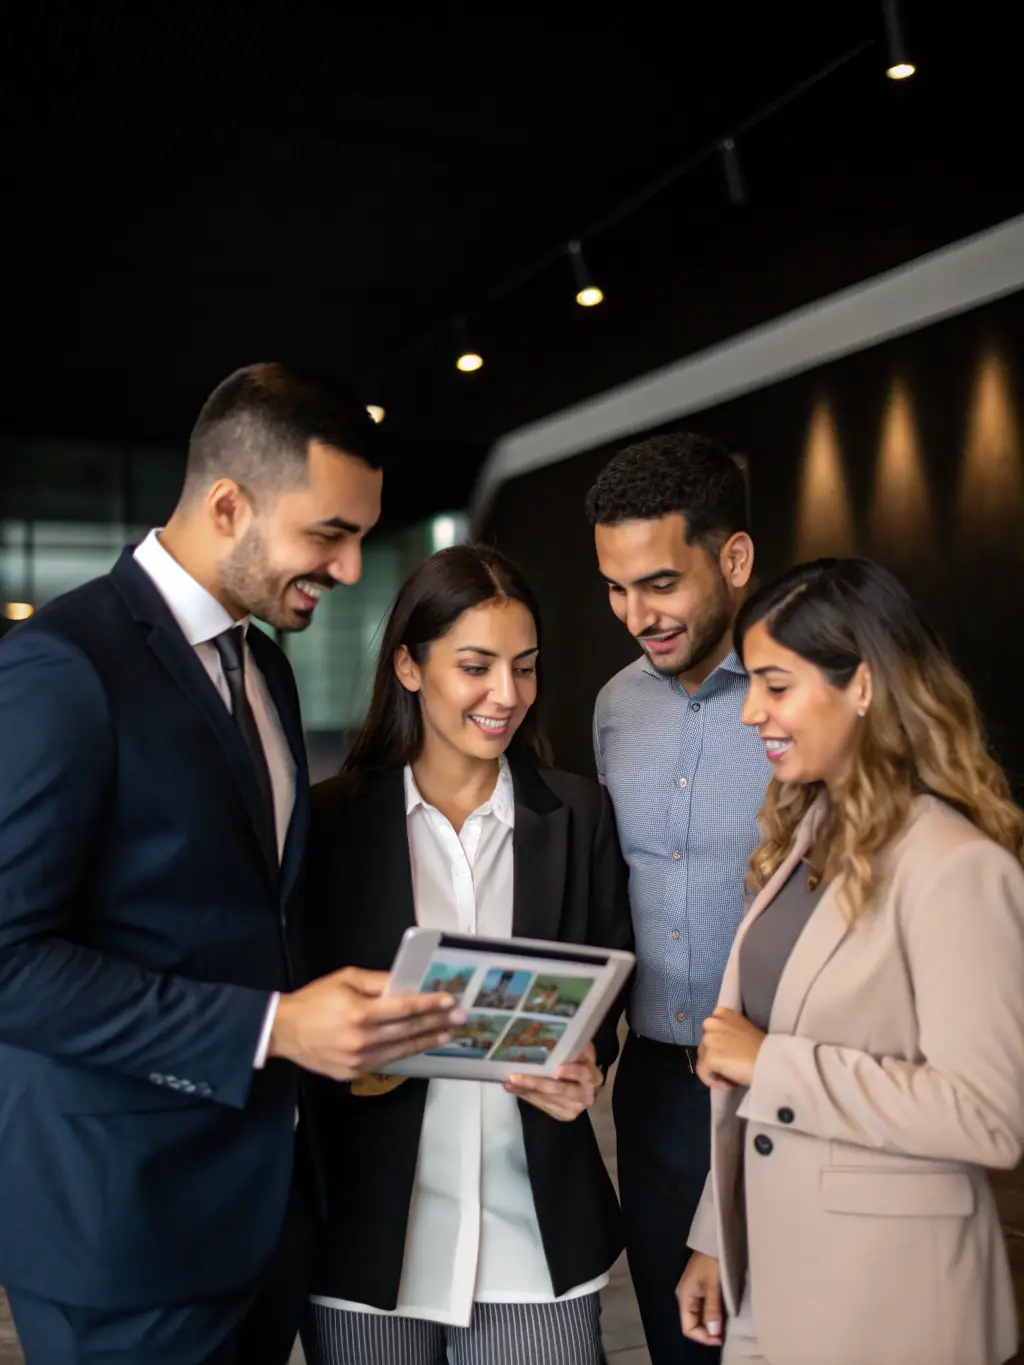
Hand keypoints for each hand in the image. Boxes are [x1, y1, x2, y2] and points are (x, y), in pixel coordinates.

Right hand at [268, 967, 467, 1080]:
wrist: (284, 1031)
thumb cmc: (315, 999)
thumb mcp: (346, 978)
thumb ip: (377, 981)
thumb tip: (406, 983)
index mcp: (359, 1012)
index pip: (403, 1008)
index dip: (429, 1004)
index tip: (450, 1001)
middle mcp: (362, 1039)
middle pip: (407, 1030)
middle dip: (437, 1022)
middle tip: (461, 1018)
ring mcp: (358, 1060)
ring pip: (401, 1050)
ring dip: (426, 1041)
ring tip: (447, 1034)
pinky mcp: (353, 1073)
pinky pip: (386, 1062)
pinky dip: (405, 1053)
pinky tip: (419, 1045)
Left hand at [503, 1042, 602, 1121]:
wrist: (586, 1089)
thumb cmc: (581, 1064)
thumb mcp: (582, 1053)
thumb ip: (573, 1047)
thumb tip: (555, 1033)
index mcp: (593, 1076)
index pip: (584, 1074)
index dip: (572, 1072)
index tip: (558, 1069)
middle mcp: (586, 1095)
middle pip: (561, 1090)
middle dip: (536, 1083)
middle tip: (515, 1077)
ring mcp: (573, 1108)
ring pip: (547, 1099)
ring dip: (526, 1089)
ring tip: (508, 1081)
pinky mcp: (562, 1115)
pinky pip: (541, 1105)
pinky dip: (526, 1096)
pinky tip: (512, 1088)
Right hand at [677, 1251, 722, 1345]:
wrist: (714, 1241)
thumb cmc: (712, 1262)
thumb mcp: (713, 1286)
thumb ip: (712, 1310)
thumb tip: (713, 1333)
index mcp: (684, 1297)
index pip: (688, 1327)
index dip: (703, 1337)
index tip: (720, 1339)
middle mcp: (686, 1297)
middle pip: (693, 1323)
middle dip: (707, 1332)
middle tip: (724, 1336)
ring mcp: (693, 1292)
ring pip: (699, 1317)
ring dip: (711, 1325)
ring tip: (725, 1328)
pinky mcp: (700, 1288)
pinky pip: (704, 1309)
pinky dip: (713, 1316)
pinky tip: (723, 1316)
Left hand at [697, 1006, 765, 1089]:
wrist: (772, 1062)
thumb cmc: (762, 1049)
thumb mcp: (742, 1030)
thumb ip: (727, 1033)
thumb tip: (719, 1049)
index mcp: (722, 1013)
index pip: (709, 1033)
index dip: (718, 1047)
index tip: (732, 1056)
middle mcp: (712, 1022)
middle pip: (704, 1047)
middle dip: (715, 1059)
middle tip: (733, 1068)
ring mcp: (709, 1039)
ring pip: (702, 1061)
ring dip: (716, 1071)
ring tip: (733, 1076)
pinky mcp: (710, 1057)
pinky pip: (703, 1073)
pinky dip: (715, 1082)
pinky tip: (730, 1083)